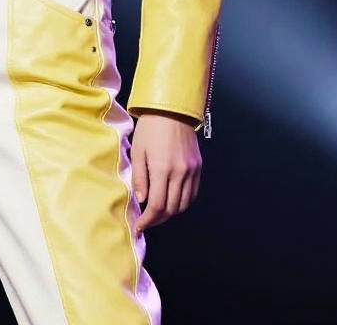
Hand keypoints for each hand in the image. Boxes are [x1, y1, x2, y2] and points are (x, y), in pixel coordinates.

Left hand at [130, 110, 202, 232]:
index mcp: (162, 169)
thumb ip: (139, 177)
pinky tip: (172, 199)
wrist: (172, 110)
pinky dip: (182, 202)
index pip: (157, 206)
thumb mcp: (138, 150)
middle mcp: (180, 173)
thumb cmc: (150, 128)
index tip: (139, 226)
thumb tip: (141, 200)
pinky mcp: (198, 167)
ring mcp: (192, 171)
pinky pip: (192, 193)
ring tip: (158, 211)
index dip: (148, 220)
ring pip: (184, 205)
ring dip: (171, 212)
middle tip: (146, 220)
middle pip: (172, 209)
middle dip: (158, 219)